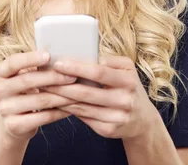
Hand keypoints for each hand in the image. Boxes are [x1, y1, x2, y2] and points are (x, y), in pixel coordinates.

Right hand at [0, 51, 77, 142]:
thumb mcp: (23, 76)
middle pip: (27, 81)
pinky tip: (71, 108)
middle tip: (73, 75)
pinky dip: (60, 112)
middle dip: (53, 77)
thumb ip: (36, 66)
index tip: (49, 55)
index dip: (30, 58)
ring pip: (39, 100)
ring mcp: (4, 109)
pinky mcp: (14, 126)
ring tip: (78, 92)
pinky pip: (43, 117)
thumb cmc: (24, 92)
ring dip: (62, 95)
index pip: (13, 62)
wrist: (13, 123)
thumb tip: (61, 54)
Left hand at [43, 56, 159, 139]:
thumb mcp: (126, 70)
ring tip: (45, 88)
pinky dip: (68, 109)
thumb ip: (107, 62)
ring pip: (82, 106)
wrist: (143, 120)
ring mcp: (117, 117)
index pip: (99, 72)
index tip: (58, 63)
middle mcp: (125, 100)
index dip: (77, 67)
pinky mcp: (108, 130)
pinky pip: (83, 117)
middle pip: (87, 92)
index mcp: (129, 80)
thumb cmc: (128, 87)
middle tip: (44, 77)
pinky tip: (56, 102)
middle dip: (62, 85)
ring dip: (60, 98)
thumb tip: (78, 57)